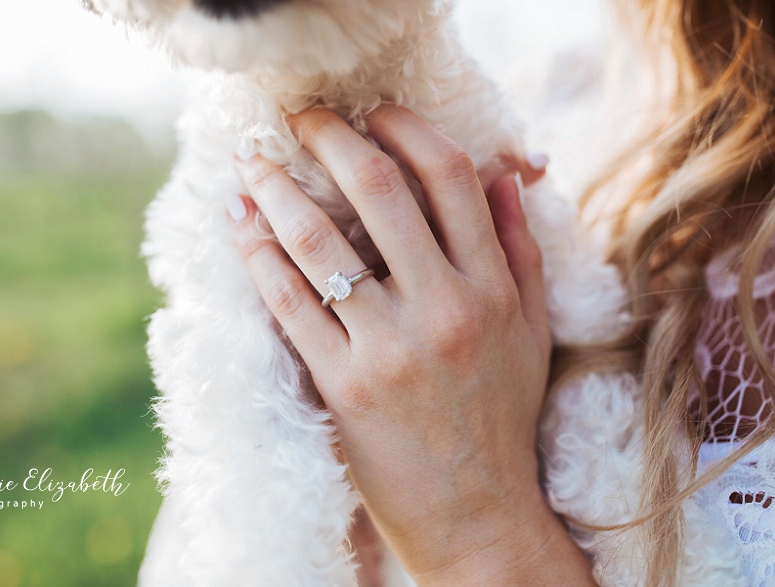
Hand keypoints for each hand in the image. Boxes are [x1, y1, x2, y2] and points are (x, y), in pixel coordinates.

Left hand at [227, 106, 592, 584]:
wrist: (476, 511)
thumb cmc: (500, 416)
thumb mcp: (530, 330)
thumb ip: (519, 248)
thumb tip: (500, 173)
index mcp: (493, 288)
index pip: (449, 176)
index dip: (405, 128)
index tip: (375, 113)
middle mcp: (445, 308)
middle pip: (379, 189)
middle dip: (331, 136)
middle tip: (301, 118)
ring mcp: (390, 348)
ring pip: (320, 242)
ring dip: (277, 189)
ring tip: (253, 164)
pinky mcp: (343, 386)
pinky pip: (290, 305)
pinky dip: (259, 256)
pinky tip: (243, 226)